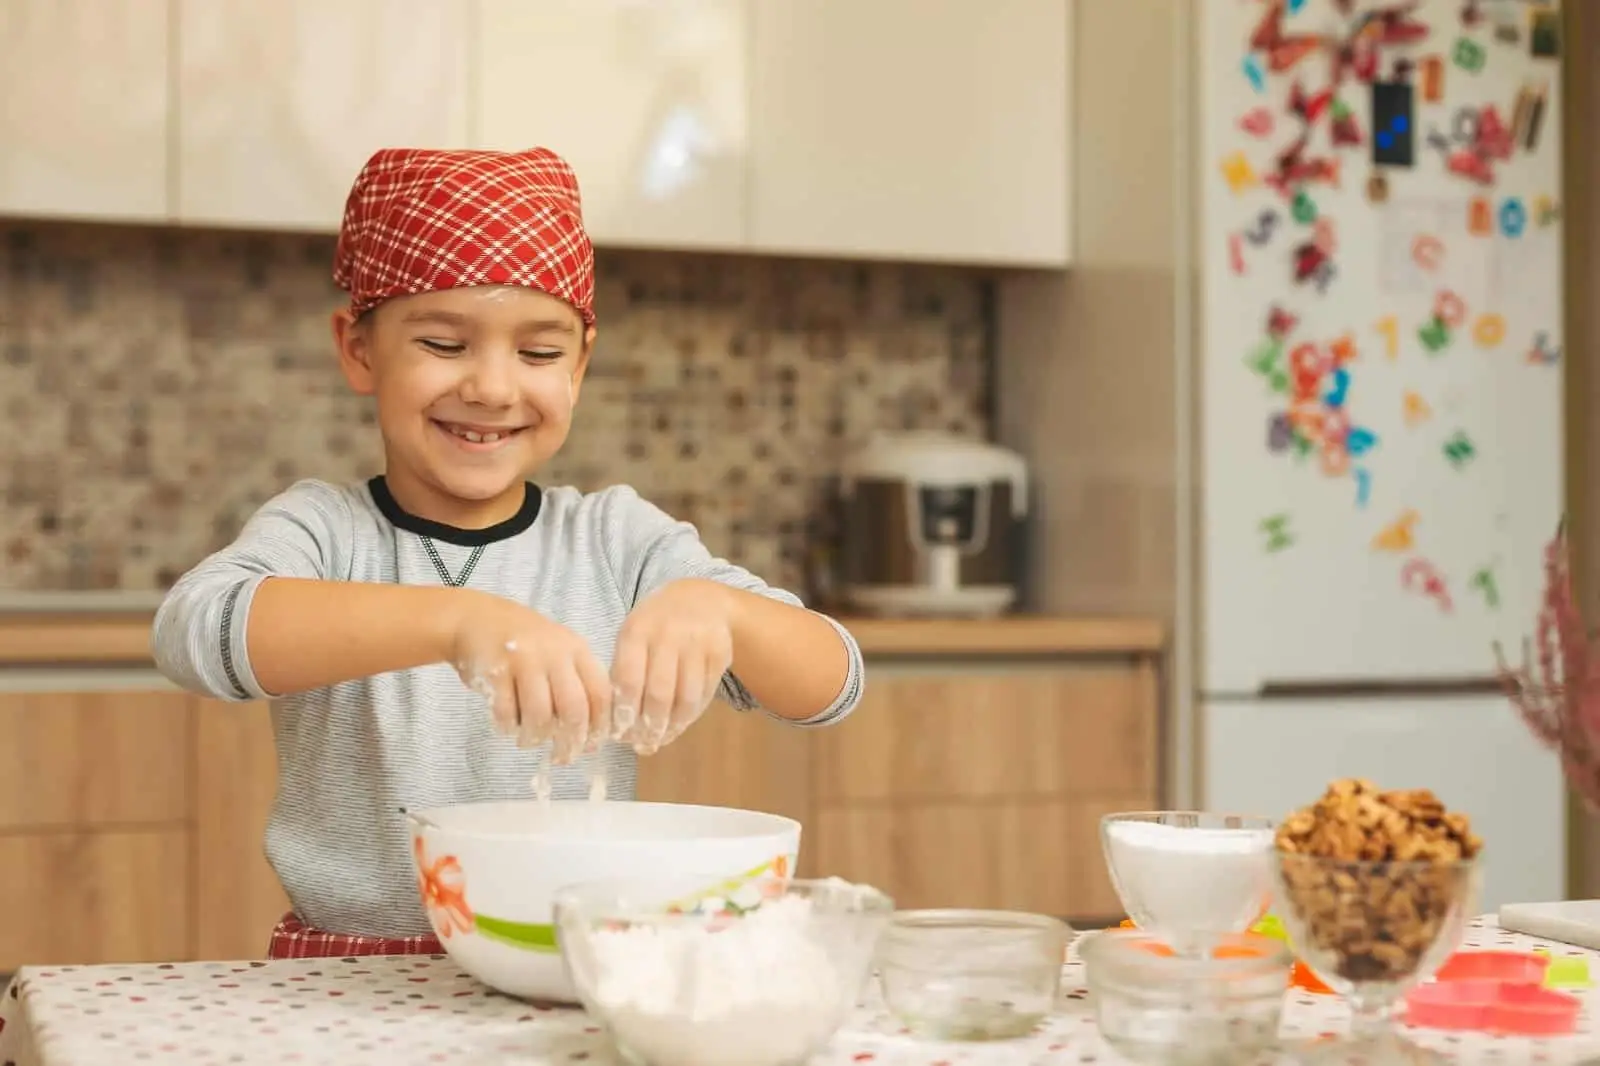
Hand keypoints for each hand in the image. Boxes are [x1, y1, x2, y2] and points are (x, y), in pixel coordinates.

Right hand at [448, 591, 613, 762]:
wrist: (476, 619)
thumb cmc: (525, 645)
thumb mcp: (559, 654)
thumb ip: (577, 687)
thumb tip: (591, 741)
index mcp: (577, 649)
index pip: (601, 693)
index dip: (598, 726)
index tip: (590, 746)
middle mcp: (554, 653)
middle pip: (574, 708)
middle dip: (570, 741)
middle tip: (562, 757)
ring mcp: (524, 660)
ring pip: (540, 715)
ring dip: (535, 737)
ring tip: (529, 741)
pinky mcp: (495, 671)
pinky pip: (507, 712)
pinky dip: (508, 727)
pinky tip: (507, 726)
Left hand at [612, 579, 735, 753]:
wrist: (701, 600)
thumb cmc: (655, 626)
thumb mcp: (633, 637)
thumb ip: (624, 673)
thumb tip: (619, 724)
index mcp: (637, 630)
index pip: (630, 678)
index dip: (626, 711)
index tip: (622, 734)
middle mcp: (668, 634)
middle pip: (660, 692)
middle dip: (651, 725)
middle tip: (644, 745)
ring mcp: (698, 642)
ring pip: (687, 697)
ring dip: (674, 725)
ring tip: (662, 739)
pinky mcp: (720, 652)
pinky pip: (706, 692)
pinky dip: (693, 713)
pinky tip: (680, 723)